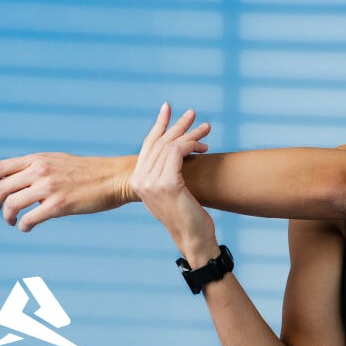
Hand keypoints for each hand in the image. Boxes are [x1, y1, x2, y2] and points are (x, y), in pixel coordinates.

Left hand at [0, 151, 142, 231]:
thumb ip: (37, 168)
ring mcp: (49, 188)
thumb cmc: (90, 172)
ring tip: (12, 221)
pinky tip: (27, 228)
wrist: (116, 177)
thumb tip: (18, 183)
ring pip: (12, 204)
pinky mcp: (59, 205)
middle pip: (2, 188)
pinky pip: (30, 218)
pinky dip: (23, 226)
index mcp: (38, 159)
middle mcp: (40, 171)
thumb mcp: (59, 161)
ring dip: (7, 216)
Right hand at [129, 103, 216, 262]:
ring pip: (170, 146)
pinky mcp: (166, 184)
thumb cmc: (188, 216)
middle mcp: (140, 180)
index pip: (148, 145)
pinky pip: (178, 153)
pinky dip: (191, 145)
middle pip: (159, 142)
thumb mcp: (172, 191)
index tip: (168, 107)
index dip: (159, 124)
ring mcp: (151, 182)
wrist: (192, 238)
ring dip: (191, 134)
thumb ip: (166, 174)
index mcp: (138, 181)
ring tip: (207, 127)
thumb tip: (177, 153)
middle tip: (193, 113)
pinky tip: (203, 147)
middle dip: (177, 125)